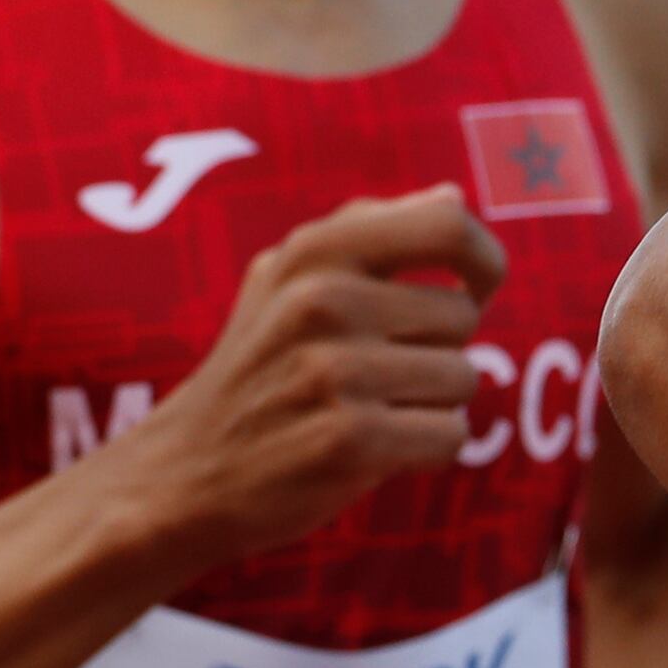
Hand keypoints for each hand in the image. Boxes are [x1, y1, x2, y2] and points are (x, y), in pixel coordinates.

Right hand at [114, 190, 507, 561]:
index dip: (483, 260)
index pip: (449, 226)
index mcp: (315, 252)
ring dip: (431, 404)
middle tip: (371, 375)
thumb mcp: (284, 280)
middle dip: (436, 350)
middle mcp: (323, 302)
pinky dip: (426, 450)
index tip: (475, 290)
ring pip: (464, 379)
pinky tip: (372, 450)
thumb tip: (454, 196)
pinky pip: (451, 436)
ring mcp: (335, 372)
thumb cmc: (257, 369)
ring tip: (365, 410)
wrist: (183, 472)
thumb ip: (368, 230)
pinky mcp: (350, 440)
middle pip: (464, 316)